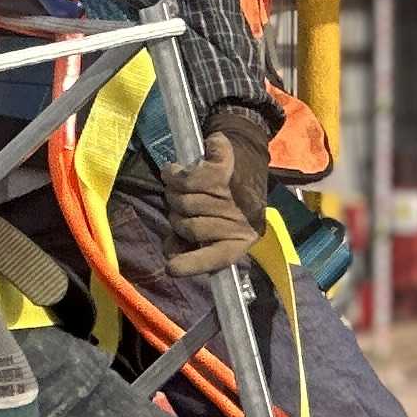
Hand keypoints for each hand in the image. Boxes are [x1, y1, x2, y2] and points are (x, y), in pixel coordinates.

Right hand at [159, 102, 274, 274]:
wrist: (246, 149)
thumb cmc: (227, 194)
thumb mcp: (213, 224)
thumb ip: (190, 242)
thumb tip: (170, 253)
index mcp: (241, 238)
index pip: (219, 257)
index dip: (193, 264)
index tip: (171, 268)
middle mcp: (242, 219)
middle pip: (189, 227)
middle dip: (178, 215)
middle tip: (184, 202)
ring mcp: (234, 194)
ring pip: (185, 203)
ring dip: (174, 192)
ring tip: (181, 185)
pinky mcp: (225, 169)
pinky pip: (188, 180)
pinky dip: (175, 175)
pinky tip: (175, 170)